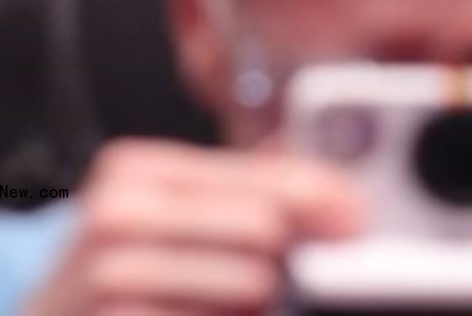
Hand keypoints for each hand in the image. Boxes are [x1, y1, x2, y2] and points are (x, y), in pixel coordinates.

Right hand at [25, 140, 362, 315]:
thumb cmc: (120, 279)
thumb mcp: (164, 222)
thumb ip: (239, 198)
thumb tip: (334, 193)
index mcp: (135, 170)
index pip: (255, 173)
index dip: (320, 195)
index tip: (359, 218)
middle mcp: (118, 212)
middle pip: (262, 227)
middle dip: (294, 258)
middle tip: (297, 277)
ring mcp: (112, 277)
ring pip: (251, 285)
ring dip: (263, 305)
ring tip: (237, 304)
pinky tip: (212, 314)